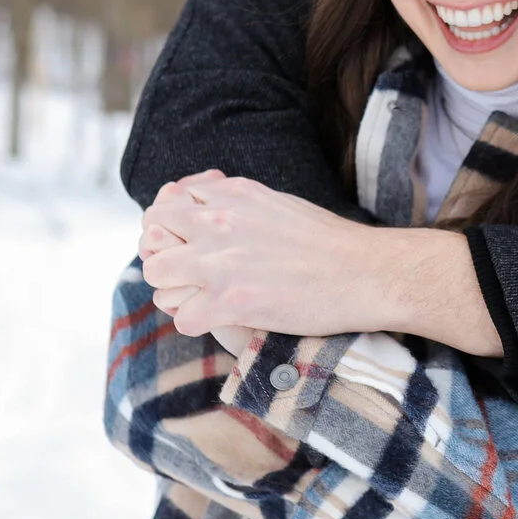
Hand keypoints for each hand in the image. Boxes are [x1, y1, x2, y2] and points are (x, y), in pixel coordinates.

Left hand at [137, 172, 502, 355]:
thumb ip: (237, 203)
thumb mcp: (276, 203)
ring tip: (197, 299)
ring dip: (171, 289)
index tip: (184, 245)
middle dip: (161, 256)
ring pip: (156, 272)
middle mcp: (219, 221)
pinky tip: (216, 321)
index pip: (167, 201)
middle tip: (184, 276)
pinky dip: (193, 323)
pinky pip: (182, 316)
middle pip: (151, 232)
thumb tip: (210, 203)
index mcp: (231, 194)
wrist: (366, 272)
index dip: (168, 227)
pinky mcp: (232, 300)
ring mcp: (222, 260)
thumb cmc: (329, 243)